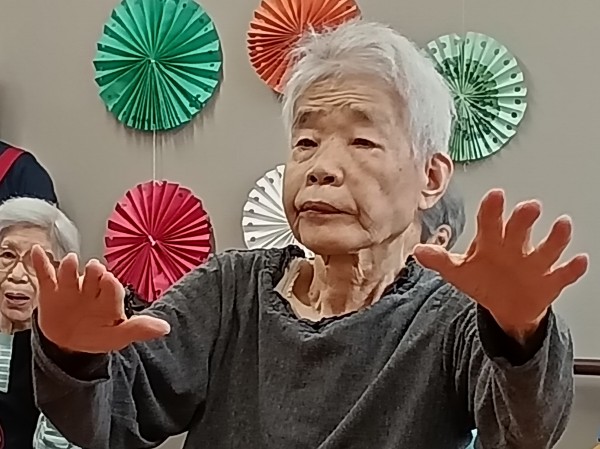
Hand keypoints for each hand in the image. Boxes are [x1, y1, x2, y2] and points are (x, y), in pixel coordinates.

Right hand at [32, 246, 169, 353]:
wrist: (68, 344)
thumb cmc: (97, 334)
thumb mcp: (118, 336)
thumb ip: (138, 329)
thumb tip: (165, 329)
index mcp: (109, 297)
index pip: (112, 287)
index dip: (110, 284)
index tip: (109, 280)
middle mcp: (92, 288)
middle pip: (93, 275)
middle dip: (93, 271)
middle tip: (94, 268)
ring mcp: (71, 287)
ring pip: (70, 274)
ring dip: (69, 267)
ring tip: (70, 262)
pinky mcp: (51, 290)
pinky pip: (46, 274)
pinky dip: (41, 262)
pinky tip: (37, 251)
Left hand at [413, 189, 587, 340]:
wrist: (507, 306)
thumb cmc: (484, 279)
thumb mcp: (460, 271)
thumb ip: (441, 260)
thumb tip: (418, 251)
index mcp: (491, 241)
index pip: (490, 221)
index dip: (492, 209)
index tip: (496, 196)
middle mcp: (515, 247)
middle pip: (520, 230)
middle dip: (524, 219)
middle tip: (529, 207)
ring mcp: (534, 263)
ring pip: (547, 248)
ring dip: (555, 237)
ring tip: (562, 225)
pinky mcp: (550, 281)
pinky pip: (563, 274)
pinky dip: (572, 268)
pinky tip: (579, 261)